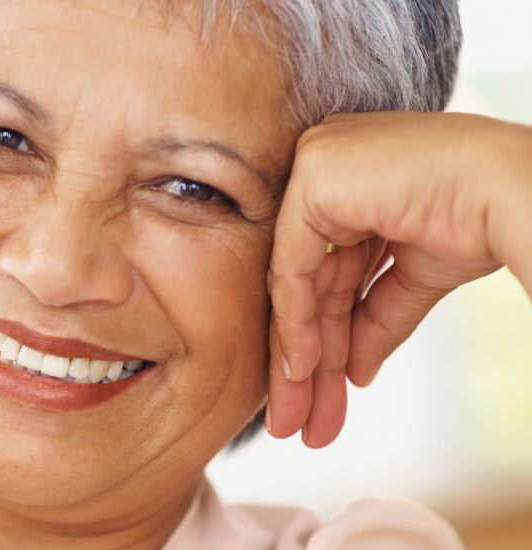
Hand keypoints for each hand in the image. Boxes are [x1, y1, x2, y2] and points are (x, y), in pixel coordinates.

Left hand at [266, 111, 531, 447]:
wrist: (512, 192)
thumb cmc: (477, 219)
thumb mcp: (413, 279)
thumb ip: (374, 320)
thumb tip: (354, 371)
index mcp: (345, 181)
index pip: (324, 275)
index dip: (323, 343)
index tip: (317, 402)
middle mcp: (320, 169)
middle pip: (308, 286)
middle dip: (306, 364)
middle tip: (295, 424)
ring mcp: (311, 168)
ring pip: (297, 285)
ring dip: (299, 359)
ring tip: (295, 419)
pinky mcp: (311, 178)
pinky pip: (293, 267)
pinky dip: (297, 323)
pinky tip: (301, 373)